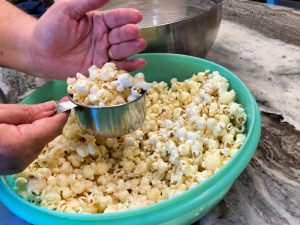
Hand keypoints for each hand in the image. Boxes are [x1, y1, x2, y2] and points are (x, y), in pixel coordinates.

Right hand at [0, 101, 68, 174]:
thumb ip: (28, 112)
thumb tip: (52, 108)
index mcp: (21, 145)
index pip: (53, 128)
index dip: (63, 114)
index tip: (68, 101)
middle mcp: (23, 160)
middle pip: (48, 135)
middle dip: (50, 119)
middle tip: (49, 105)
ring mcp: (19, 166)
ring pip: (41, 142)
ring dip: (39, 128)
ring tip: (22, 117)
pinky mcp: (14, 167)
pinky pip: (31, 148)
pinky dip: (30, 136)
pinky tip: (18, 128)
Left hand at [26, 0, 146, 78]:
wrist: (39, 54)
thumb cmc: (50, 29)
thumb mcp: (66, 10)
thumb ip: (85, 2)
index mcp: (99, 22)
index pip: (116, 18)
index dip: (127, 16)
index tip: (137, 16)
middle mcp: (105, 38)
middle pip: (123, 35)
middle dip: (130, 33)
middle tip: (133, 32)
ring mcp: (104, 54)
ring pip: (123, 51)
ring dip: (132, 48)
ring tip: (138, 44)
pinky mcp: (101, 70)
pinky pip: (118, 68)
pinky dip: (130, 66)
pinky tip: (140, 63)